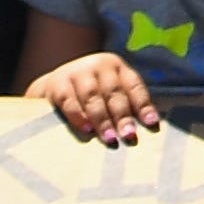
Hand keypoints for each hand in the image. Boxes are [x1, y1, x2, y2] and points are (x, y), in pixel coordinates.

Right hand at [32, 51, 163, 146]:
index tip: (152, 124)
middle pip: (114, 92)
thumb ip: (124, 105)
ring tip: (109, 138)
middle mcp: (99, 65)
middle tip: (129, 135)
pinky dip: (78, 116)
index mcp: (117, 67)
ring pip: (93, 97)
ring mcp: (78, 72)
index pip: (134, 86)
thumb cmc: (89, 95)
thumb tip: (146, 130)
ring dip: (102, 119)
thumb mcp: (108, 93)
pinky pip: (69, 101)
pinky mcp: (57, 83)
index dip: (144, 105)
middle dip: (123, 115)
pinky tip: (86, 129)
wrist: (52, 85)